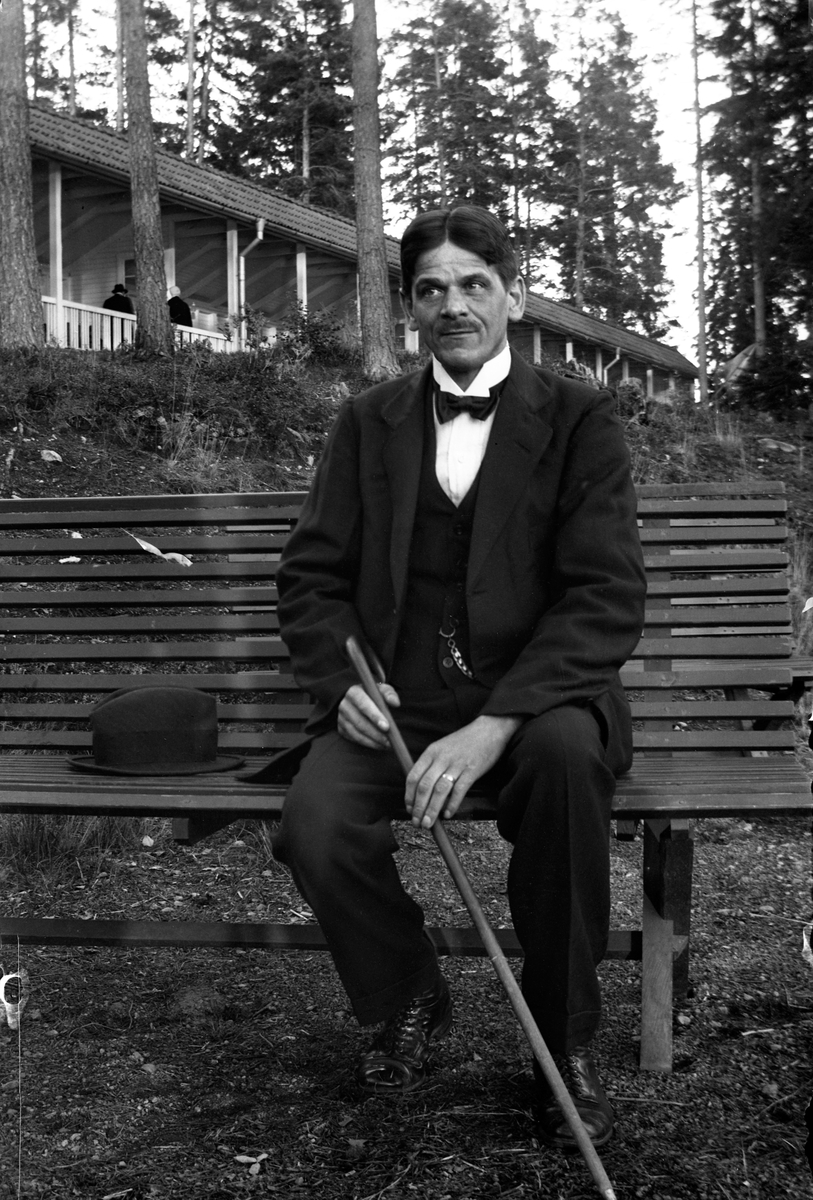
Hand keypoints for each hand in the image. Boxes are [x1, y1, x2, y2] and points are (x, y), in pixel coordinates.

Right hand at [337, 683, 400, 748]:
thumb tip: (395, 703)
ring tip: (386, 745)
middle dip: (376, 734)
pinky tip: (379, 745)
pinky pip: (354, 739)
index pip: (363, 704)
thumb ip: (389, 693)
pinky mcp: (341, 729)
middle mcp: (344, 705)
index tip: (387, 727)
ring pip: (356, 733)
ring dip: (373, 742)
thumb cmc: (372, 694)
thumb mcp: (381, 689)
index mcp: (353, 692)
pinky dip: (368, 744)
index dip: (375, 716)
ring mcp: (341, 718)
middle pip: (359, 722)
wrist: (356, 699)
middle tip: (389, 741)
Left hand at [405, 714, 521, 828]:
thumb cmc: (464, 741)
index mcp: (431, 752)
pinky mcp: (472, 770)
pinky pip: (459, 790)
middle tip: (417, 822)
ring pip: (439, 791)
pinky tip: (448, 814)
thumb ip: (431, 765)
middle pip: (424, 786)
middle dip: (418, 808)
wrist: (489, 729)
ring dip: (432, 810)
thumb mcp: (442, 747)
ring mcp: (457, 764)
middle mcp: (441, 758)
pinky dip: (452, 804)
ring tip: (429, 823)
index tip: (409, 809)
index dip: (409, 796)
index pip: (413, 776)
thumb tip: (421, 790)